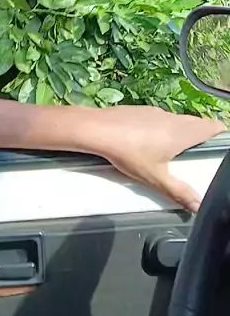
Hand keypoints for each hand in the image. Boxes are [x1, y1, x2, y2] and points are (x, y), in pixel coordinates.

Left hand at [92, 107, 224, 212]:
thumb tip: (198, 205)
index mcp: (183, 132)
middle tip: (200, 151)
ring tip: (176, 149)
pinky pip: (160, 118)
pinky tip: (149, 141)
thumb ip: (179, 192)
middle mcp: (173, 118)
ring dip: (181, 131)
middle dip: (201, 135)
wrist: (98, 129)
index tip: (219, 145)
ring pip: (178, 119)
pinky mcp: (141, 110)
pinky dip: (162, 127)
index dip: (219, 133)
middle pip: (196, 122)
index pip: (212, 127)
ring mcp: (156, 111)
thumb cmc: (130, 153)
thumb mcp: (156, 178)